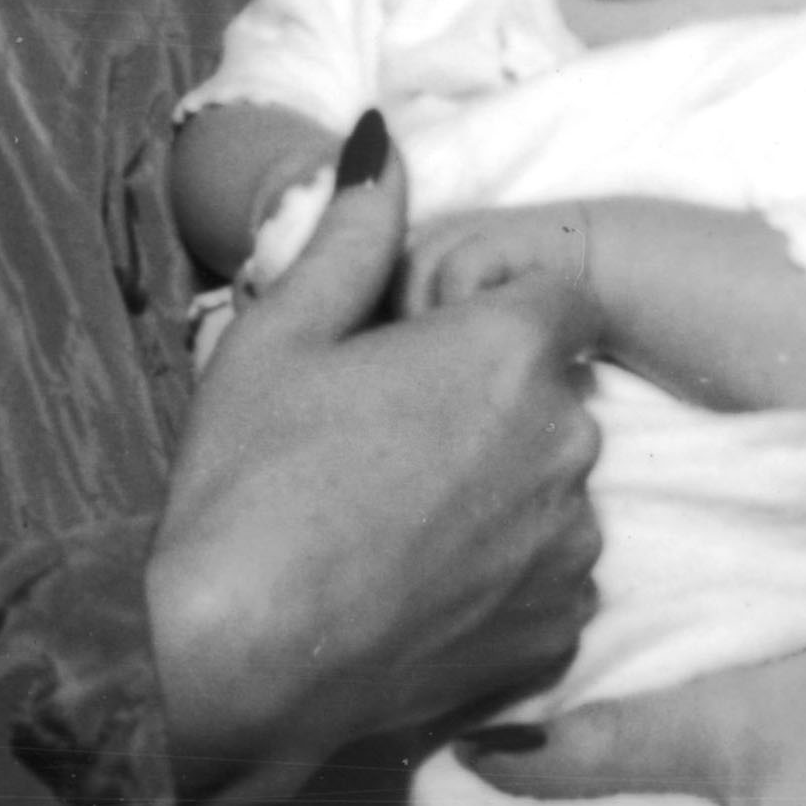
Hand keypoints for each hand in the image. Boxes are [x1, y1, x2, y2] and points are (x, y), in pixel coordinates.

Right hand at [149, 120, 599, 805]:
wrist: (232, 662)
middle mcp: (571, 444)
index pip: (553, 292)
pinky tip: (414, 586)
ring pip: (553, 489)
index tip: (413, 350)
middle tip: (380, 440)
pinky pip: (548, 579)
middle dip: (489, 402)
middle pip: (553, 393)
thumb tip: (381, 143)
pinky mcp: (558, 636)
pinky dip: (501, 577)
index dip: (485, 313)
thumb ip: (351, 234)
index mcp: (512, 351)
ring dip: (500, 490)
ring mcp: (572, 548)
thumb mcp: (279, 336)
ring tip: (390, 523)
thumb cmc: (246, 486)